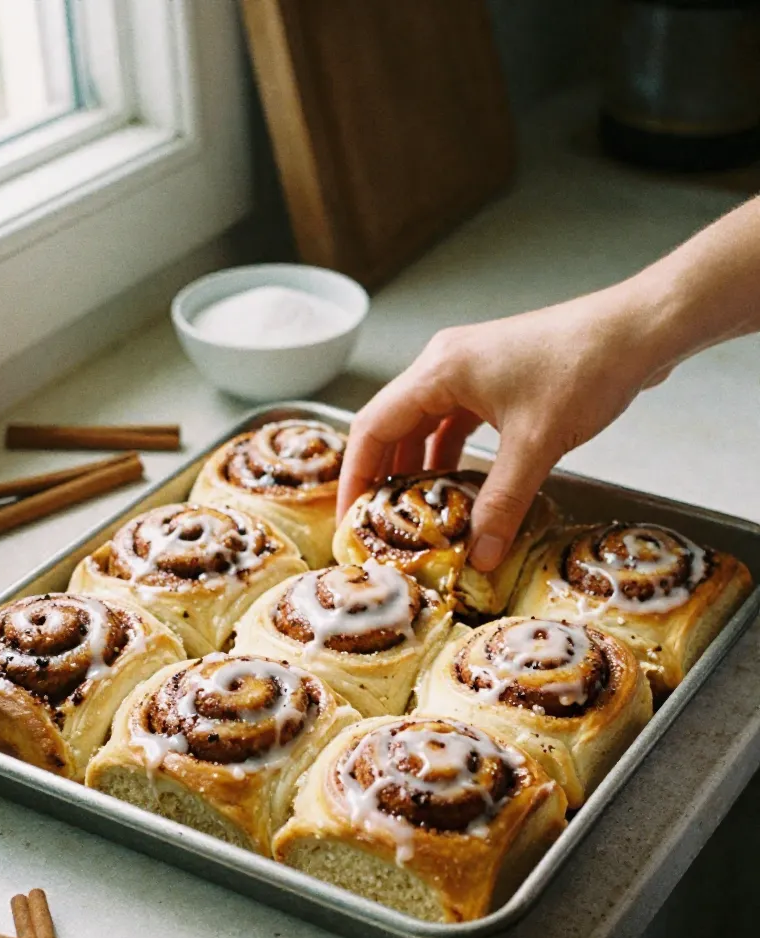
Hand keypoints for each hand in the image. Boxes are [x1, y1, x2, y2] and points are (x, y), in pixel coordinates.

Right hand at [337, 283, 669, 569]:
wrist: (636, 331)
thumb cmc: (585, 368)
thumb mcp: (537, 445)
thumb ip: (503, 504)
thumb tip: (480, 557)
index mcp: (439, 371)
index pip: (372, 427)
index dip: (355, 476)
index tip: (350, 519)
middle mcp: (444, 365)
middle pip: (391, 426)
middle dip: (382, 478)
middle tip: (378, 527)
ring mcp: (469, 370)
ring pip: (424, 426)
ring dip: (418, 470)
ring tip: (414, 517)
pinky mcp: (494, 380)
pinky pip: (454, 423)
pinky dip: (449, 457)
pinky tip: (458, 491)